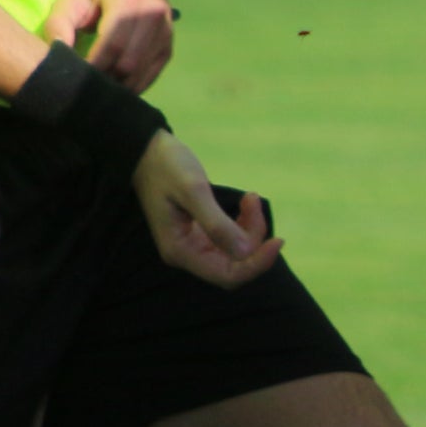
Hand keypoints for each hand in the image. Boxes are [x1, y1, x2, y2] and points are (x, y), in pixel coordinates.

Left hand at [43, 0, 174, 89]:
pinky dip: (132, 85)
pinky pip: (152, 74)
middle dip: (105, 79)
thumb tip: (58, 56)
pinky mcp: (169, 44)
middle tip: (86, 87)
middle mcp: (153, 13)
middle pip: (128, 62)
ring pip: (140, 71)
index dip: (93, 67)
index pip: (112, 44)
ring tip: (98, 87)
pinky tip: (116, 85)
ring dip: (118, 85)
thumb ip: (57, 25)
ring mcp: (166, 30)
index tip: (75, 79)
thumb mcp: (70, 0)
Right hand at [134, 132, 280, 288]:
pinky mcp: (200, 232)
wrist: (147, 150)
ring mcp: (193, 244)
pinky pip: (231, 238)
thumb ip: (217, 223)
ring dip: (250, 227)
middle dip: (253, 238)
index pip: (227, 276)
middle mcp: (187, 254)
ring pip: (236, 251)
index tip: (277, 240)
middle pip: (234, 265)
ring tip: (249, 198)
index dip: (256, 264)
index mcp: (180, 250)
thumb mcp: (193, 190)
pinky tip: (247, 201)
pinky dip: (244, 222)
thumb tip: (245, 252)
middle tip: (252, 201)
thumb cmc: (166, 166)